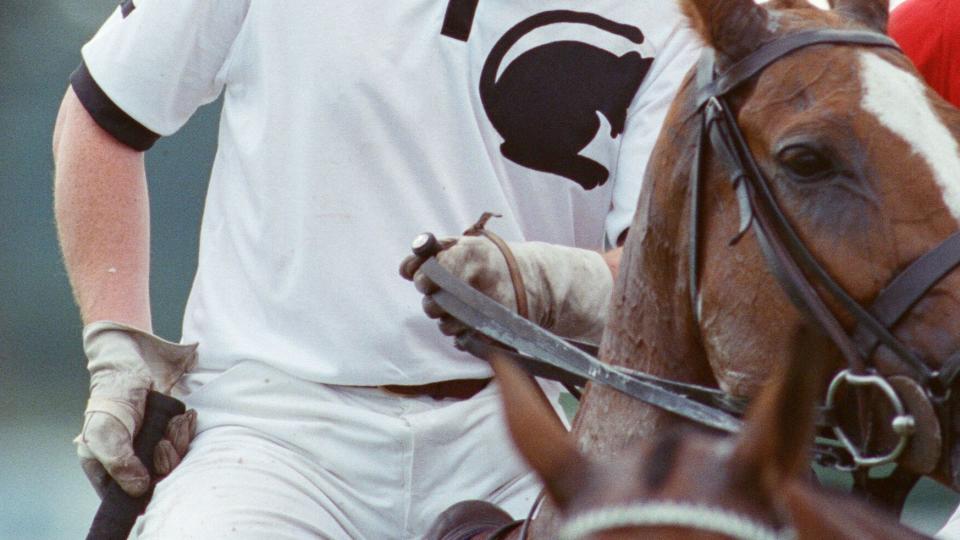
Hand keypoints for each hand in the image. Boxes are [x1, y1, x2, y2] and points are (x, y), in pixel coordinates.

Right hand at [75, 321, 197, 497]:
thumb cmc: (112, 397)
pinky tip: (183, 417)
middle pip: (157, 480)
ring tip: (173, 423)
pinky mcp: (167, 434)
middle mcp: (129, 462)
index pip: (127, 497)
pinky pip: (184, 443)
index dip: (145, 490)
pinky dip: (185, 430)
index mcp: (106, 468)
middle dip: (167, 459)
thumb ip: (119, 462)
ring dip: (178, 440)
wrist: (132, 363)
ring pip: (174, 461)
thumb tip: (139, 488)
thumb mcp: (106, 432)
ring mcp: (150, 449)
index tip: (155, 470)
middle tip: (163, 440)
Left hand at [400, 236, 613, 343]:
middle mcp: (477, 283)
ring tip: (462, 306)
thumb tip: (405, 270)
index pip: (426, 276)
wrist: (534, 282)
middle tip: (446, 294)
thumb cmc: (490, 261)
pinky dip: (461, 332)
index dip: (423, 279)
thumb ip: (431, 253)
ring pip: (444, 326)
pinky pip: (460, 340)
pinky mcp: (493, 332)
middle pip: (431, 305)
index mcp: (468, 255)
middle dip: (433, 301)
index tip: (428, 279)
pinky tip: (472, 319)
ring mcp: (486, 310)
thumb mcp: (464, 245)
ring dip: (447, 318)